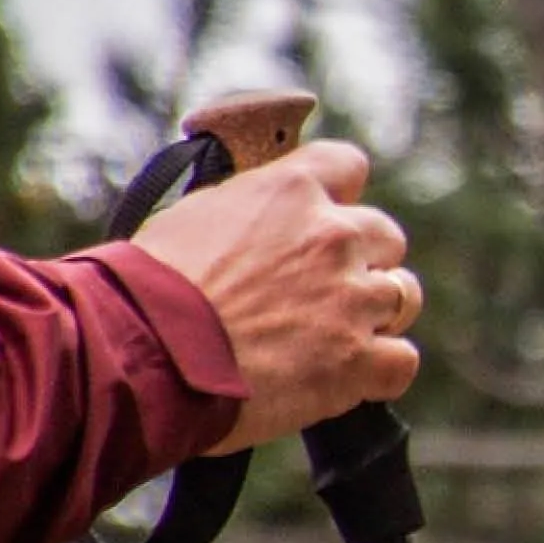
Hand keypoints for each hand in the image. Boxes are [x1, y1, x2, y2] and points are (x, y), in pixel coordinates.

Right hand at [130, 140, 422, 453]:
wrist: (141, 354)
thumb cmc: (147, 290)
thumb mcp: (195, 217)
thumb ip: (250, 208)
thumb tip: (265, 217)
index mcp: (291, 192)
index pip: (347, 166)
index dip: (337, 196)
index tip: (321, 219)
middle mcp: (333, 236)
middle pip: (385, 236)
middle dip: (361, 261)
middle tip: (320, 291)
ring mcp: (352, 298)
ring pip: (402, 295)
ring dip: (373, 314)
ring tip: (329, 337)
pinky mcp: (356, 360)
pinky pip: (402, 361)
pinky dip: (380, 370)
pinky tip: (348, 377)